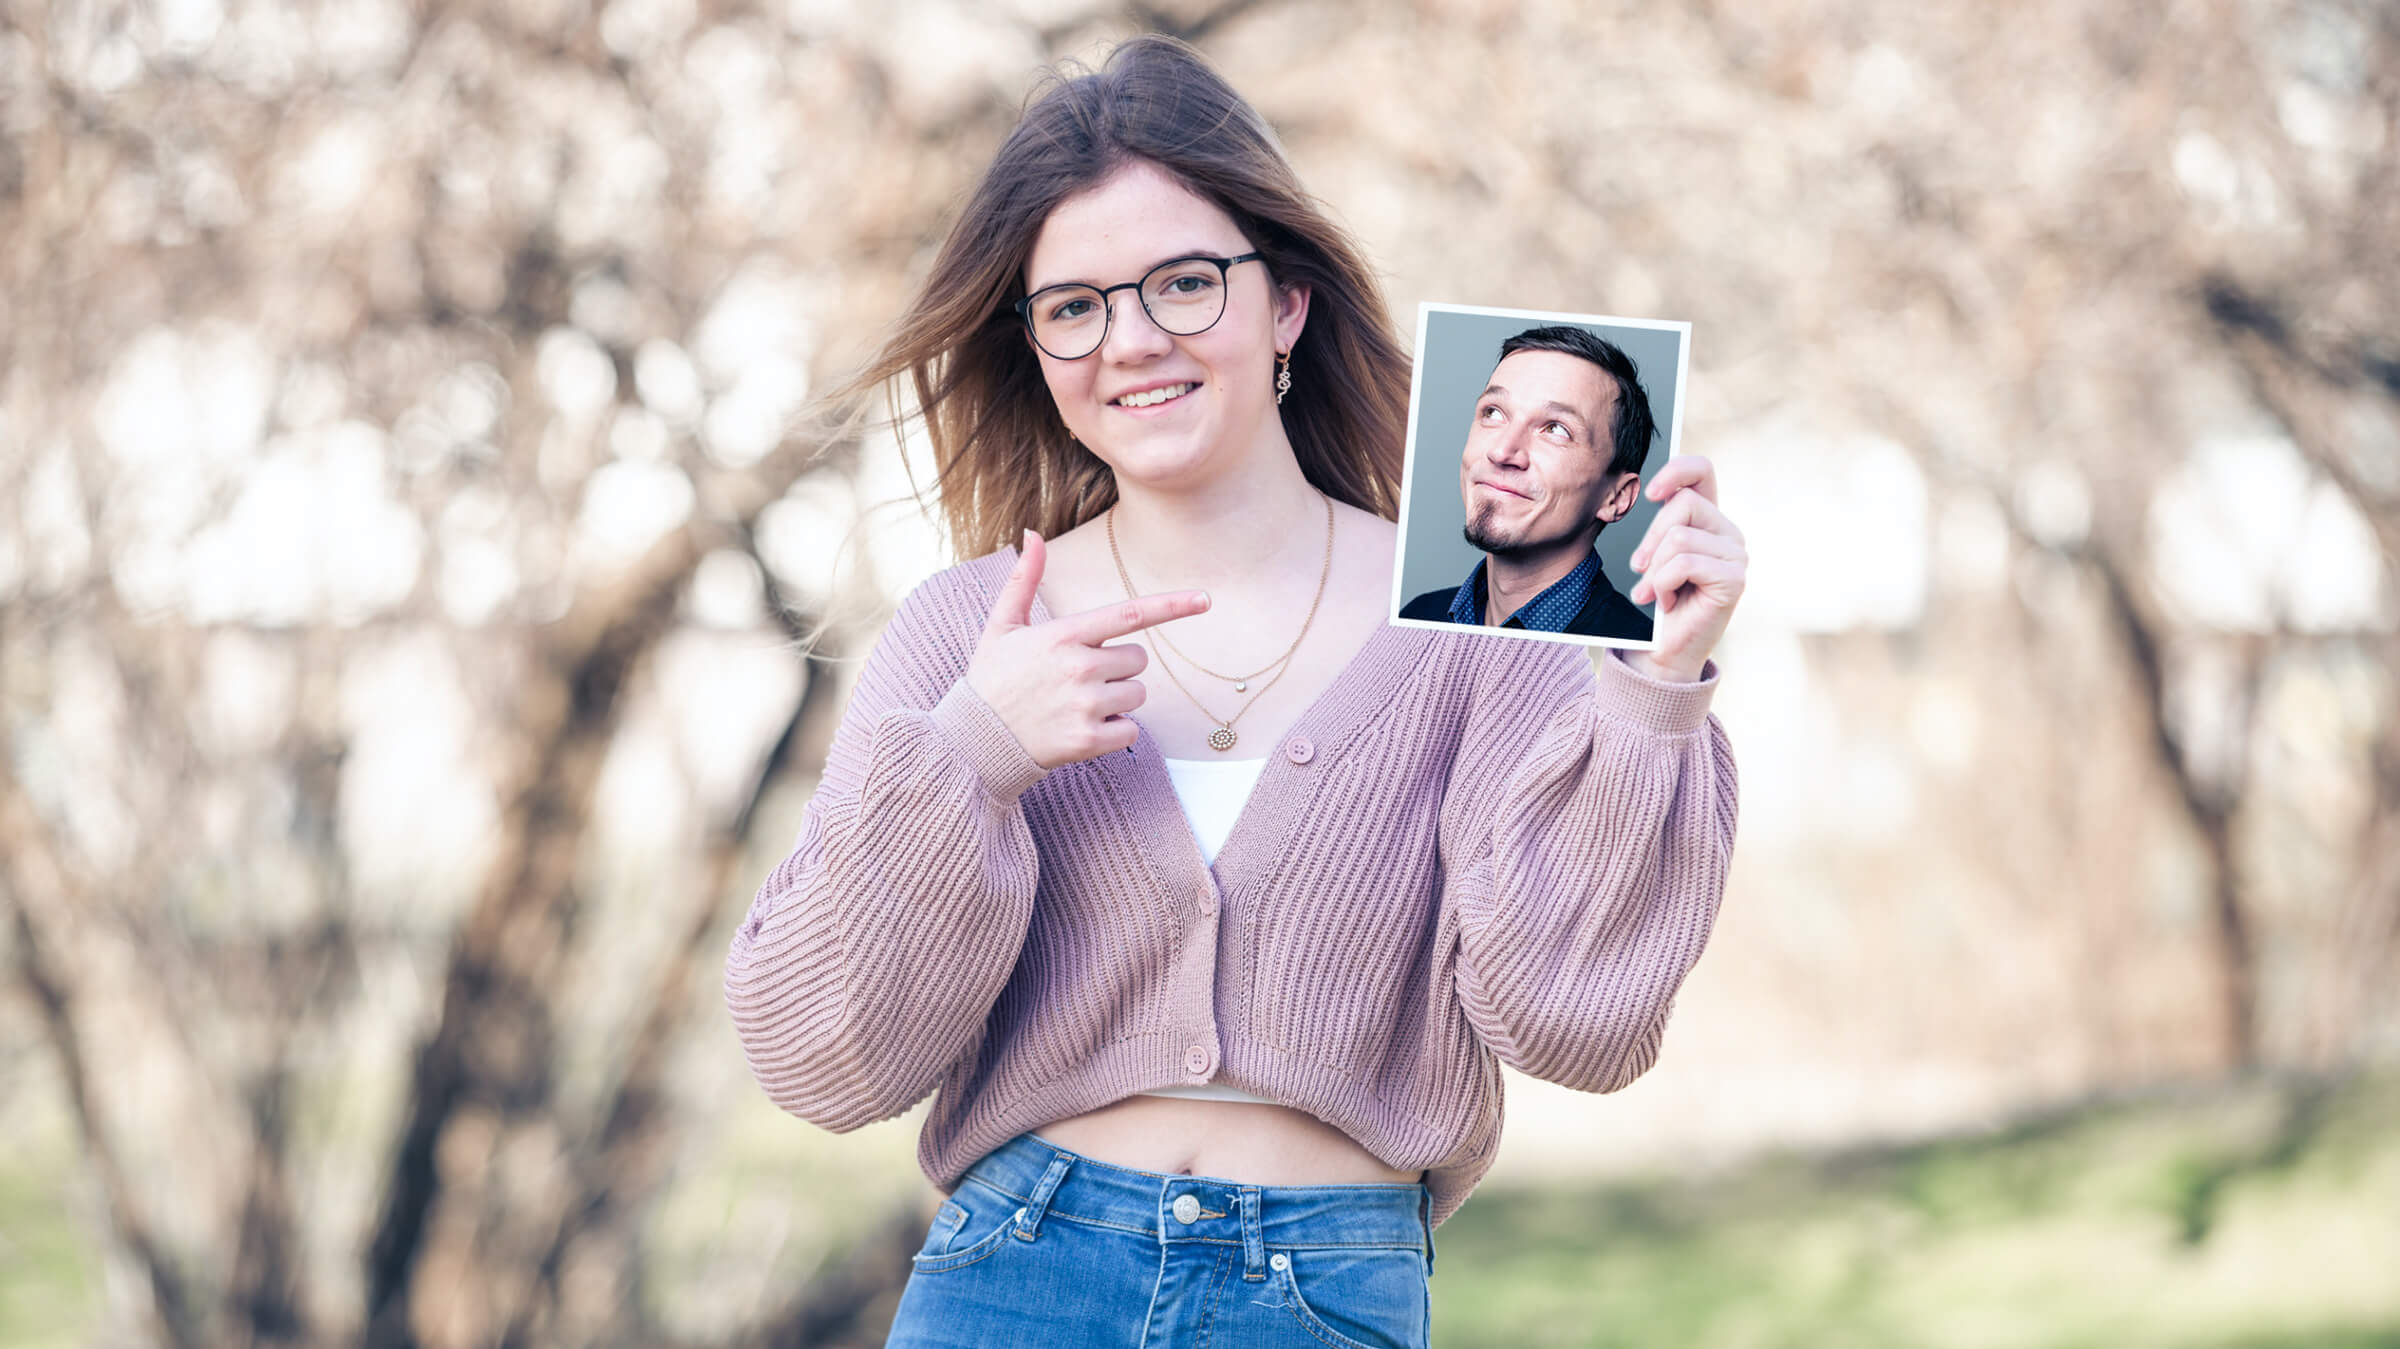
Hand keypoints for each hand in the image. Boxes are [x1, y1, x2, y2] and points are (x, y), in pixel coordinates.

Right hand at [966, 529, 1210, 768]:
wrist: (972, 741)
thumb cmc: (992, 679)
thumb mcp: (1002, 626)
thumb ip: (1023, 580)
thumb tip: (1032, 533)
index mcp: (1062, 635)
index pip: (1128, 615)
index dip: (1171, 606)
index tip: (1205, 600)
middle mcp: (1078, 667)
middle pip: (1138, 660)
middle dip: (1118, 668)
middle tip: (1079, 679)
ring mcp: (1084, 705)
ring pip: (1138, 694)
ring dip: (1118, 700)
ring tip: (1077, 705)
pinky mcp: (1088, 741)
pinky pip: (1131, 731)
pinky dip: (1114, 732)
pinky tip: (1080, 730)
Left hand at [1624, 456, 1744, 682]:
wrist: (1663, 651)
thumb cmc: (1656, 602)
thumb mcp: (1653, 556)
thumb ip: (1659, 526)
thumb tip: (1650, 494)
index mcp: (1708, 520)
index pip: (1702, 471)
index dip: (1677, 470)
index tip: (1651, 492)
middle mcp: (1728, 533)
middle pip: (1683, 505)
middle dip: (1650, 538)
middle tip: (1638, 568)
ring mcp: (1736, 555)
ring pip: (1679, 537)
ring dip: (1655, 570)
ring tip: (1653, 593)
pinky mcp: (1734, 579)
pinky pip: (1684, 564)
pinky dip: (1663, 585)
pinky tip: (1666, 603)